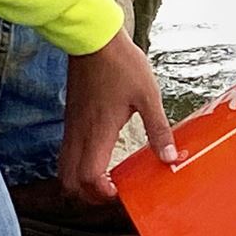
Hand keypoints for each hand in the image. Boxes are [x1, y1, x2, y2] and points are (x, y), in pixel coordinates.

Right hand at [57, 29, 178, 204]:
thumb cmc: (121, 64)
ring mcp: (72, 127)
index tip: (122, 192)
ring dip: (82, 182)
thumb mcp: (147, 96)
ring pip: (65, 170)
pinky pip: (67, 154)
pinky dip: (78, 166)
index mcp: (98, 132)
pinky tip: (99, 159)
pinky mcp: (71, 120)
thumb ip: (158, 129)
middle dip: (90, 196)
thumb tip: (170, 157)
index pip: (89, 179)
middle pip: (71, 183)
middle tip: (114, 191)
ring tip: (107, 180)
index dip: (103, 194)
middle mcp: (79, 134)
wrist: (93, 39)